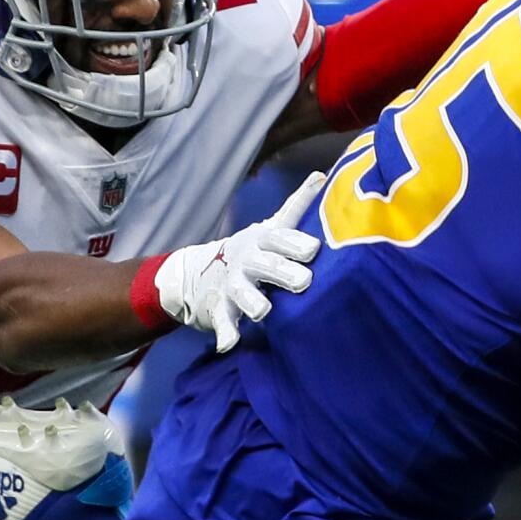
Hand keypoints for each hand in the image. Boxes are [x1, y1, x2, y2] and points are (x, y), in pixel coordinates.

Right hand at [147, 171, 324, 352]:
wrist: (197, 274)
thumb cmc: (251, 251)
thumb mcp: (269, 228)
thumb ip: (296, 206)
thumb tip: (323, 175)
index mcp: (262, 240)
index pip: (280, 236)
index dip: (295, 242)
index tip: (313, 248)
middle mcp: (246, 259)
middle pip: (265, 265)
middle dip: (283, 272)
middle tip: (304, 281)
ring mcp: (231, 284)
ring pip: (242, 293)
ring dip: (253, 302)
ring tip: (263, 311)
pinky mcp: (218, 308)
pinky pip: (222, 321)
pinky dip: (226, 333)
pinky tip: (230, 343)